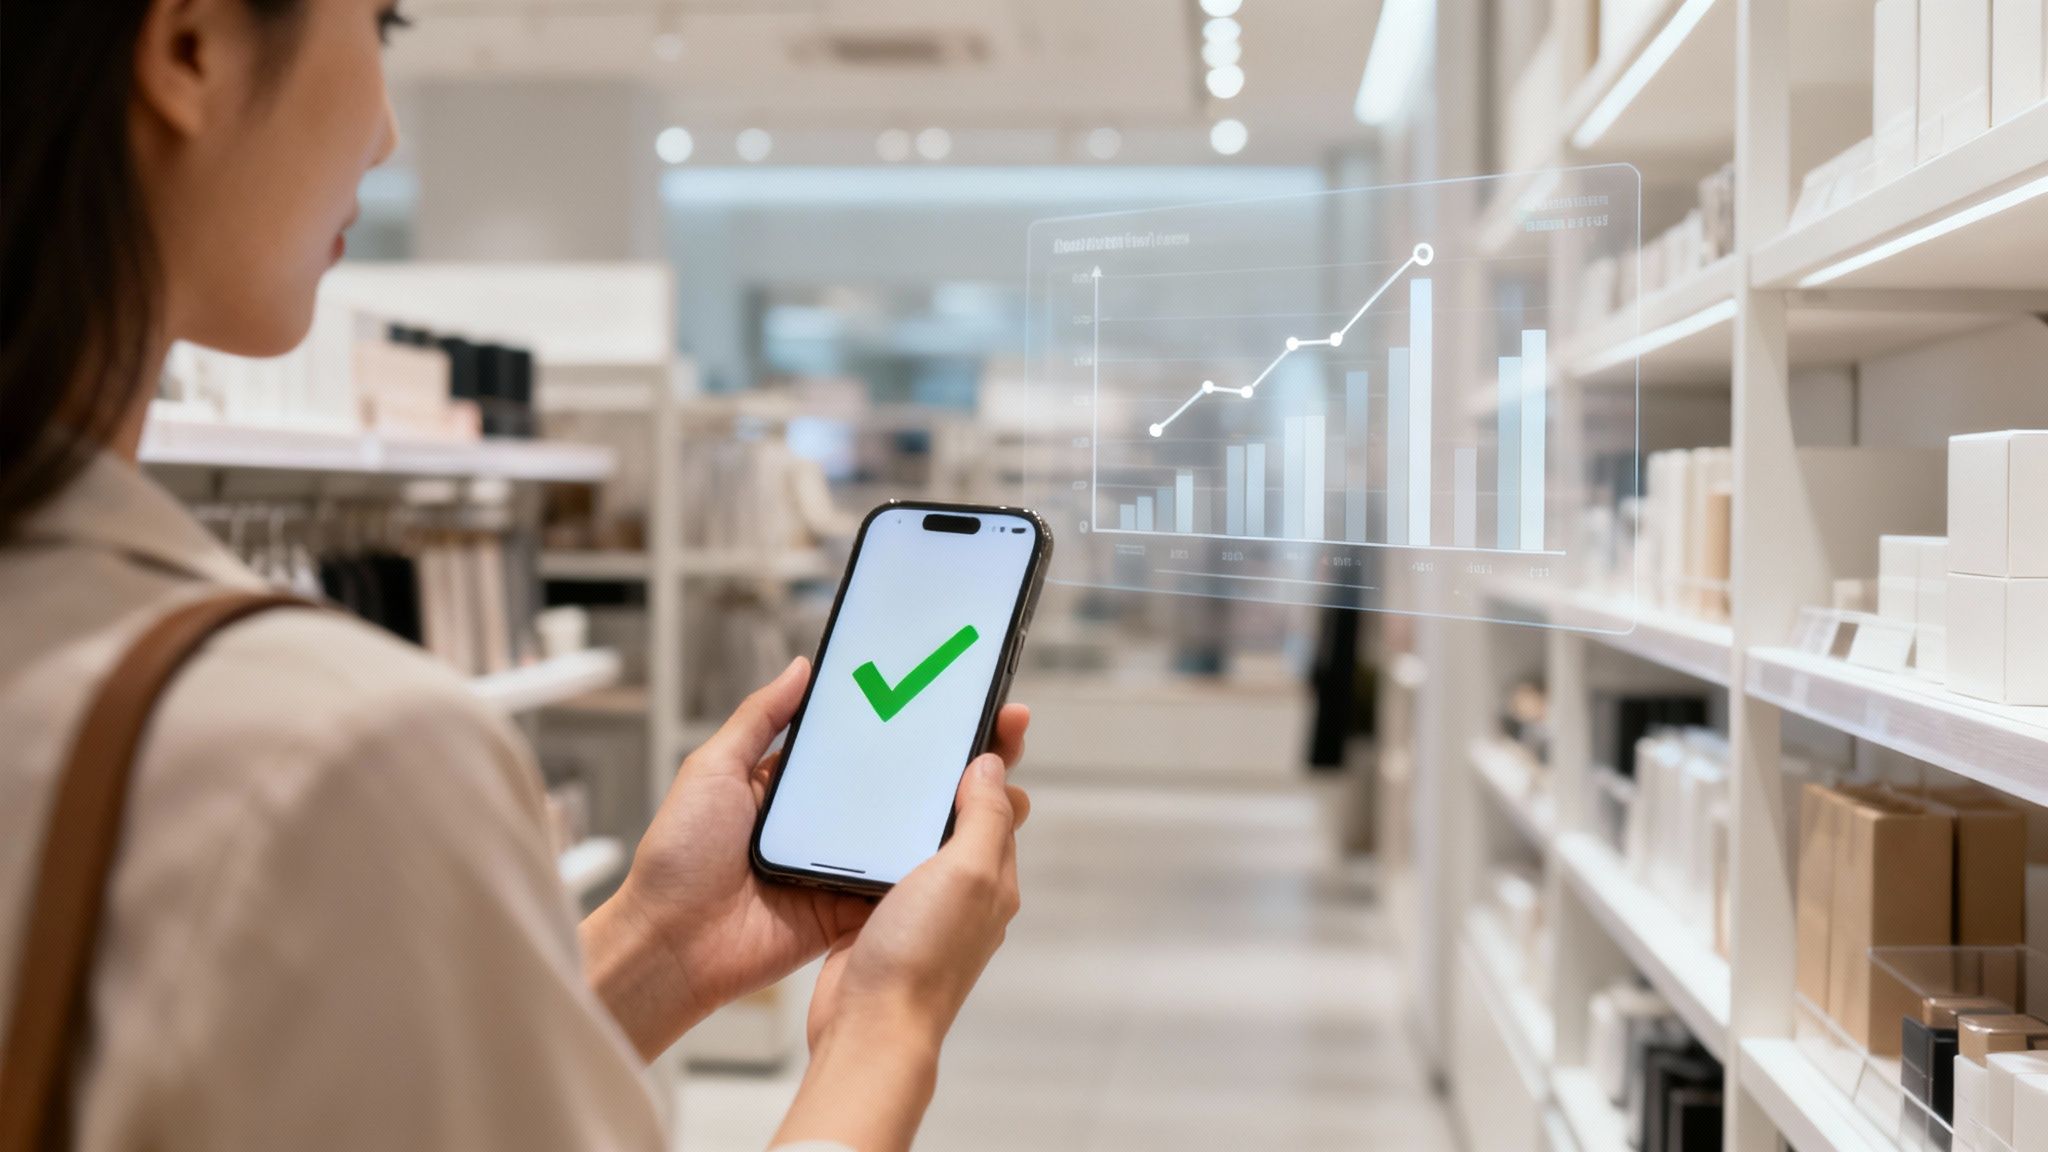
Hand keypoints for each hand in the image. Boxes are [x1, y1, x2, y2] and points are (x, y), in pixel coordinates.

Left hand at [580, 656, 1030, 1059]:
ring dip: (950, 811)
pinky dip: (928, 867)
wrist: (672, 945)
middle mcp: (822, 823)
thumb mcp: (713, 769)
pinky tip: (966, 839)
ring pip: (906, 833)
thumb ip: (760, 718)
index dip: (903, 722)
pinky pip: (897, 883)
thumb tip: (803, 667)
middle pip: (896, 786)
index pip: (860, 743)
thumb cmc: (680, 857)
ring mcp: (839, 867)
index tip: (947, 695)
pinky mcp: (849, 908)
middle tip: (996, 733)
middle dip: (945, 761)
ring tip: (999, 781)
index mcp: (792, 785)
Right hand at [802, 752, 1029, 1056]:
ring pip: (914, 836)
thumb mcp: (967, 873)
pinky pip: (878, 864)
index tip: (988, 710)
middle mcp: (960, 889)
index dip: (995, 756)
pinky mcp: (876, 918)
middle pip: (957, 814)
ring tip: (884, 759)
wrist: (868, 1028)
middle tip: (927, 723)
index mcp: (991, 875)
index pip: (1002, 801)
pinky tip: (848, 820)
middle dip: (946, 772)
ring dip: (902, 803)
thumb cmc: (921, 957)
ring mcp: (918, 904)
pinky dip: (869, 839)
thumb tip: (994, 766)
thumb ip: (985, 817)